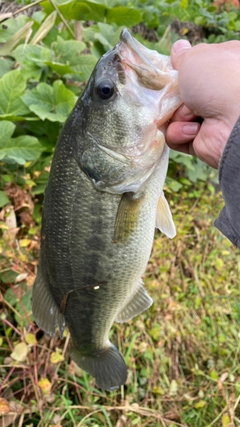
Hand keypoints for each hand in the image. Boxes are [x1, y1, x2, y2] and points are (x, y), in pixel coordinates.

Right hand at [166, 40, 239, 167]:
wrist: (235, 121)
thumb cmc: (218, 80)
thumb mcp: (196, 58)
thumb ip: (183, 55)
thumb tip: (178, 47)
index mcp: (224, 66)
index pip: (196, 66)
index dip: (181, 70)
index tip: (172, 72)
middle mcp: (218, 93)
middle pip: (181, 93)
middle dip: (173, 96)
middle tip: (176, 96)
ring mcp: (211, 118)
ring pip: (175, 116)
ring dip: (177, 115)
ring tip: (190, 115)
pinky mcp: (202, 141)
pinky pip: (177, 136)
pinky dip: (179, 133)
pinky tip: (193, 130)